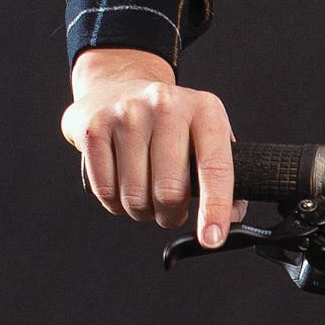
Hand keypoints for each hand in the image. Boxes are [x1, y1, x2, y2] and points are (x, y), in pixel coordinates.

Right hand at [60, 48, 242, 245]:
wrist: (118, 85)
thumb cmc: (170, 123)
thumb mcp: (206, 134)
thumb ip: (226, 177)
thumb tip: (229, 219)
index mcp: (205, 110)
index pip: (215, 168)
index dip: (215, 209)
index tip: (212, 239)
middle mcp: (167, 106)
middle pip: (169, 192)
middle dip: (170, 215)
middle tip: (170, 210)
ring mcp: (127, 114)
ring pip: (135, 197)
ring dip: (141, 211)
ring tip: (145, 194)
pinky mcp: (95, 127)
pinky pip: (105, 191)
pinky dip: (115, 203)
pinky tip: (122, 185)